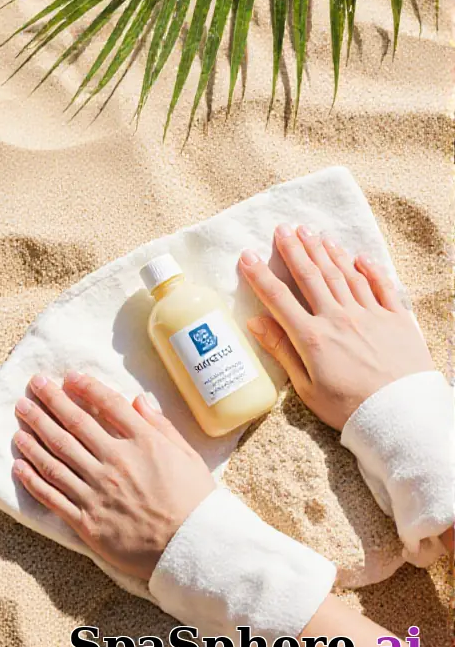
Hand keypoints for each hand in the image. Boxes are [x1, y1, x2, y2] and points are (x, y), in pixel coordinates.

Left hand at [12, 371, 214, 580]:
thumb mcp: (187, 456)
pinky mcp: (87, 522)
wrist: (194, 553)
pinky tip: (18, 462)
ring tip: (21, 414)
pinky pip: (53, 495)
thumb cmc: (195, 503)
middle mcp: (115, 463)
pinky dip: (33, 478)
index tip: (68, 377)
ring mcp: (98, 492)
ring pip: (56, 456)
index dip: (85, 387)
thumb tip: (138, 398)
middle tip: (33, 385)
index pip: (108, 405)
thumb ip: (160, 426)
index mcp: (142, 444)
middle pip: (74, 424)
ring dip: (34, 433)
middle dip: (49, 401)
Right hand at [238, 224, 433, 430]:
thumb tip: (255, 322)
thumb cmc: (350, 409)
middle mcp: (339, 319)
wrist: (401, 418)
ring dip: (325, 251)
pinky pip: (381, 286)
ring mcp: (369, 315)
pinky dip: (369, 269)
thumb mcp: (307, 388)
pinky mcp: (396, 319)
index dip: (260, 275)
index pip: (278, 298)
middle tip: (283, 229)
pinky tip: (358, 256)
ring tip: (313, 232)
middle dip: (294, 250)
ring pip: (343, 275)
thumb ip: (282, 351)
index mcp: (313, 337)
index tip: (246, 255)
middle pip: (311, 276)